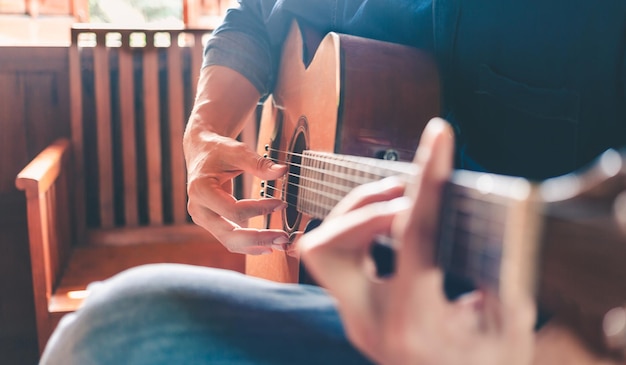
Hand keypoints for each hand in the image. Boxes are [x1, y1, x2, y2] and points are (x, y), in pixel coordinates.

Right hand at [184, 66, 289, 254]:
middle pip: (229, 235)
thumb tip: (282, 171)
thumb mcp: (237, 152)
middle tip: (283, 239)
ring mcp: (203, 219)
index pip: (233, 210)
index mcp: (201, 190)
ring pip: (230, 242)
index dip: (260, 209)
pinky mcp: (211, 223)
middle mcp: (198, 209)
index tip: (281, 203)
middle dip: (258, 239)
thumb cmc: (217, 150)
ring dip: (256, 246)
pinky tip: (268, 245)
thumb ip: (259, 163)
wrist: (201, 151)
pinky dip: (249, 243)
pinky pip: (231, 239)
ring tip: (280, 244)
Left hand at [299, 118, 535, 364]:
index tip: (438, 136)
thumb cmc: (492, 364)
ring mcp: (354, 319)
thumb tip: (493, 209)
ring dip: (356, 213)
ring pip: (321, 249)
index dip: (428, 181)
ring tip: (402, 202)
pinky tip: (394, 224)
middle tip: (408, 191)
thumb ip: (500, 265)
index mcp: (416, 326)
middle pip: (328, 246)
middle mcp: (370, 324)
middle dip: (365, 204)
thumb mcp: (511, 321)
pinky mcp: (352, 312)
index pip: (414, 238)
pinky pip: (335, 259)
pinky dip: (359, 230)